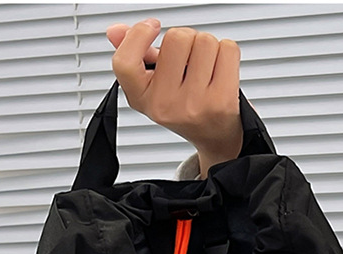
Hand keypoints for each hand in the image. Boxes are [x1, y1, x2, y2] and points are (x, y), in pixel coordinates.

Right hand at [105, 20, 242, 176]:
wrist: (215, 136)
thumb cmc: (185, 107)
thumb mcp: (152, 86)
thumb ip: (134, 54)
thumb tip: (115, 31)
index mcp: (143, 99)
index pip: (125, 62)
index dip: (138, 35)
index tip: (152, 28)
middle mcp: (166, 105)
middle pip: (176, 37)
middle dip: (186, 39)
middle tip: (188, 60)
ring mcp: (194, 104)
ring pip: (204, 41)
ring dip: (208, 47)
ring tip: (205, 69)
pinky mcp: (221, 100)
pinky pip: (227, 49)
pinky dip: (227, 54)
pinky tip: (220, 72)